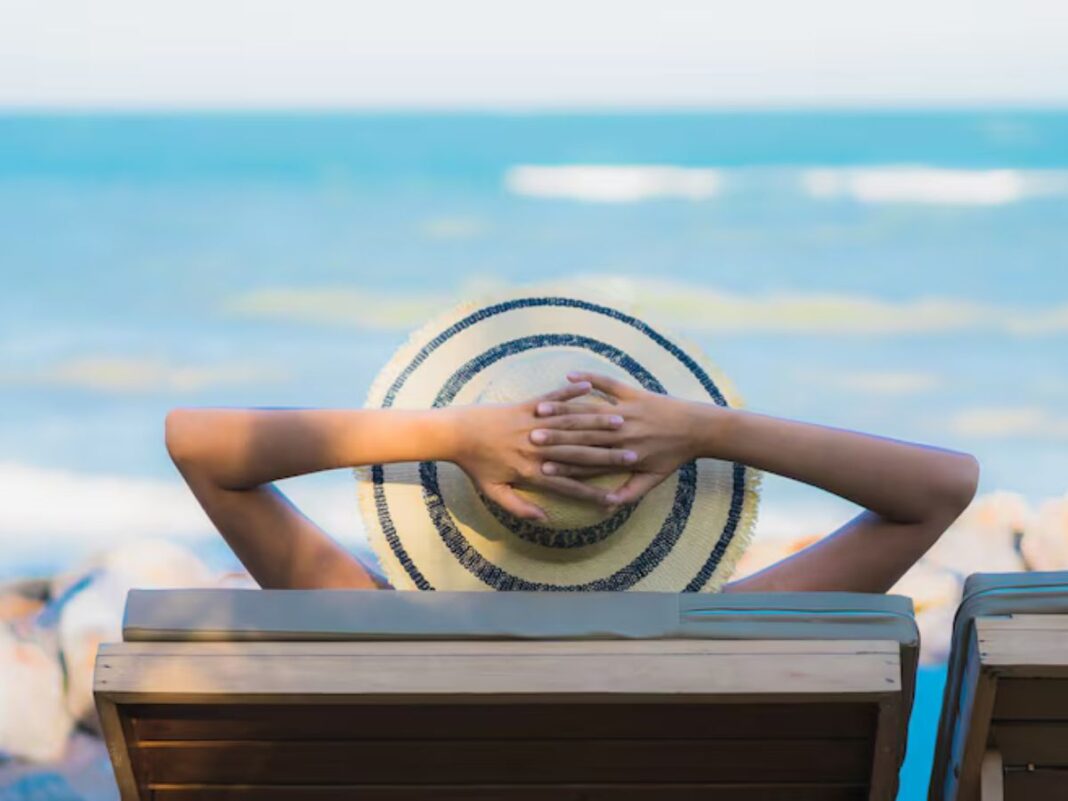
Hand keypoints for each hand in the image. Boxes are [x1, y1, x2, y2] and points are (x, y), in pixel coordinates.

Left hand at [449, 381, 637, 520]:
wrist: (456, 434)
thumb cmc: (473, 465)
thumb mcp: (493, 492)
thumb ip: (519, 508)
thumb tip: (544, 519)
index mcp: (531, 472)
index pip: (568, 486)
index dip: (592, 493)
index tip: (613, 500)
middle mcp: (536, 449)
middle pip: (578, 454)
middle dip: (608, 456)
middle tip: (634, 456)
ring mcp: (533, 425)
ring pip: (571, 425)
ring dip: (597, 423)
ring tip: (622, 423)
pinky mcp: (526, 406)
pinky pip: (553, 398)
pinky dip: (571, 392)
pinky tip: (590, 386)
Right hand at [533, 371, 719, 505]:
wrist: (699, 428)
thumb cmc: (674, 456)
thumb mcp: (653, 480)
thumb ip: (629, 494)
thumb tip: (607, 508)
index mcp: (622, 455)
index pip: (586, 462)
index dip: (563, 465)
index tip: (540, 467)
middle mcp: (621, 433)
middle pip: (581, 436)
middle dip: (554, 437)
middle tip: (530, 438)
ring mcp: (626, 411)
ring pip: (588, 410)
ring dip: (563, 410)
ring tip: (540, 411)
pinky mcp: (633, 393)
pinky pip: (608, 383)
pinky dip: (590, 378)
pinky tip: (571, 376)